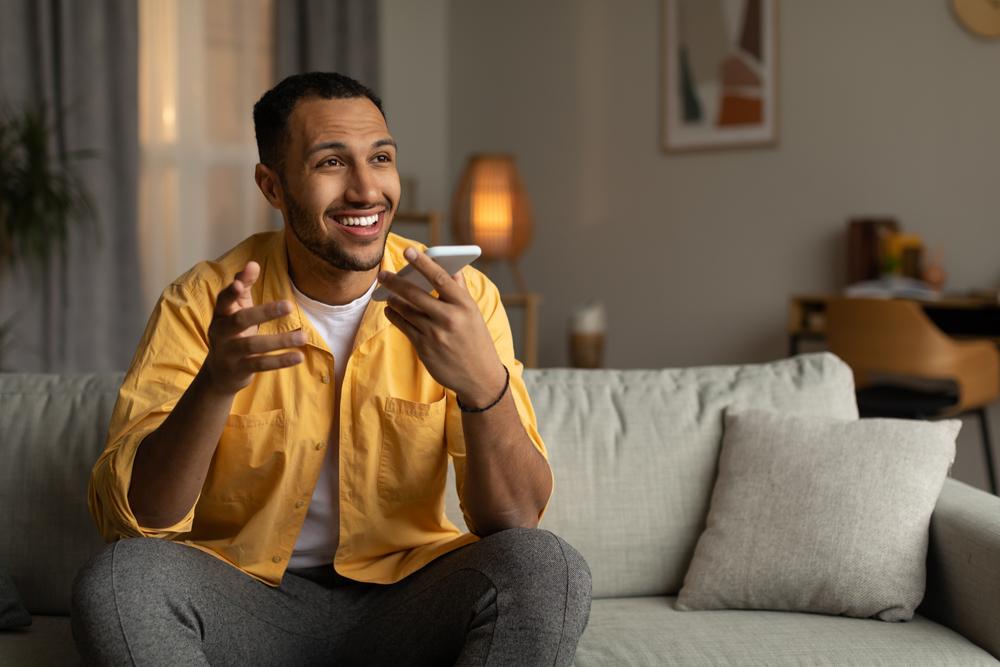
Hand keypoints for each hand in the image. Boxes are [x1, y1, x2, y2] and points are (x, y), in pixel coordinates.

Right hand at [203, 261, 304, 394]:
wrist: (218, 373)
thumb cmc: (232, 333)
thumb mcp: (235, 310)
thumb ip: (243, 287)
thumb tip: (253, 263)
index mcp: (220, 315)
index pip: (223, 300)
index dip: (231, 292)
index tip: (240, 283)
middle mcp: (220, 333)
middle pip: (240, 320)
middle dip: (263, 312)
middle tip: (289, 305)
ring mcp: (229, 353)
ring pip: (253, 345)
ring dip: (280, 340)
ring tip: (303, 336)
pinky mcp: (239, 369)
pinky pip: (261, 364)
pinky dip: (280, 360)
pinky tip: (298, 356)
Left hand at [380, 247, 506, 406]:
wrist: (480, 378)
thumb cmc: (476, 340)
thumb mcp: (473, 313)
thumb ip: (460, 289)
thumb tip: (451, 265)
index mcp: (465, 305)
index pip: (441, 278)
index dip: (423, 263)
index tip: (408, 251)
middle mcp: (450, 318)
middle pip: (416, 294)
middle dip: (396, 281)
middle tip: (383, 274)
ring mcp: (435, 334)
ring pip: (405, 310)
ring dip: (393, 299)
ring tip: (387, 292)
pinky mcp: (424, 348)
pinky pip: (403, 326)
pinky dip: (394, 315)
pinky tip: (391, 310)